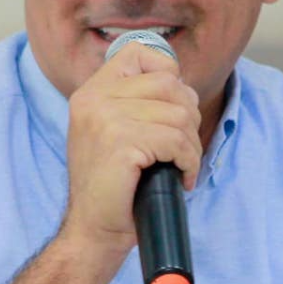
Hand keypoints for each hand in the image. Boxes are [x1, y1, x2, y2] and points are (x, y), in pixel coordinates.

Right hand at [63, 42, 201, 254]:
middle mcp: (94, 99)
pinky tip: (180, 178)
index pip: (140, 53)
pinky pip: (177, 141)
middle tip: (180, 149)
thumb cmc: (113, 185)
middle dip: (188, 118)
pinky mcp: (121, 142)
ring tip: (180, 166)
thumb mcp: (114, 130)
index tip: (170, 109)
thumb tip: (180, 83)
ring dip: (191, 146)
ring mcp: (105, 119)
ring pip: (179, 115)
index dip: (168, 75)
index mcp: (91, 92)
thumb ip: (135, 101)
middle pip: (170, 85)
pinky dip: (189, 162)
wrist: (93, 230)